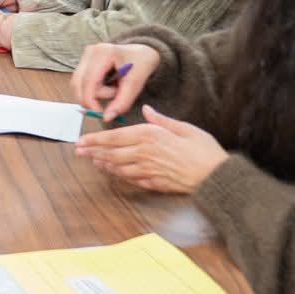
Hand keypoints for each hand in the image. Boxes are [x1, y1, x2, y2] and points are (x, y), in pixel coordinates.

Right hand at [70, 42, 160, 119]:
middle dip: (95, 97)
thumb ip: (122, 101)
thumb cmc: (142, 63)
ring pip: (78, 85)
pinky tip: (106, 87)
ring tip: (114, 89)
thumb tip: (107, 118)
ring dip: (94, 94)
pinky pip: (80, 83)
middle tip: (115, 98)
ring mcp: (85, 56)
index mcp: (104, 53)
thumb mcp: (137, 82)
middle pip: (79, 84)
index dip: (91, 101)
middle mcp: (90, 52)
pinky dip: (92, 91)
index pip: (88, 81)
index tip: (100, 114)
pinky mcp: (83, 62)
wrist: (143, 51)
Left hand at [77, 105, 228, 193]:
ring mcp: (148, 170)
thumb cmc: (204, 150)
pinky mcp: (153, 183)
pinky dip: (118, 175)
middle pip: (111, 153)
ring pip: (118, 167)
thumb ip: (161, 120)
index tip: (81, 139)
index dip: (95, 139)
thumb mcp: (185, 127)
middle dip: (92, 152)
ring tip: (92, 161)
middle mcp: (145, 153)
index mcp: (151, 135)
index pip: (115, 136)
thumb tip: (146, 110)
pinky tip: (112, 172)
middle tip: (78, 152)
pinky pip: (130, 179)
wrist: (216, 176)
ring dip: (103, 163)